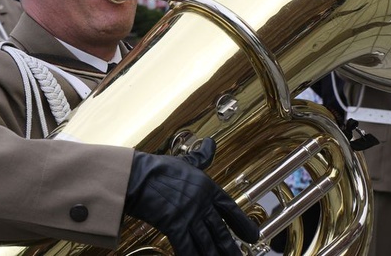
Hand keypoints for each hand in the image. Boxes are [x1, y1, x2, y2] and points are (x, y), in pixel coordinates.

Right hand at [124, 138, 258, 255]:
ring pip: (207, 244)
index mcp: (207, 188)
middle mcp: (201, 204)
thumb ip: (201, 157)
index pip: (231, 209)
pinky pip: (187, 248)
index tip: (252, 236)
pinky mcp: (174, 226)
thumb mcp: (185, 161)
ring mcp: (188, 216)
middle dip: (231, 249)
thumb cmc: (158, 168)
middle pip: (221, 232)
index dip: (243, 224)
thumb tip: (210, 144)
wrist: (138, 175)